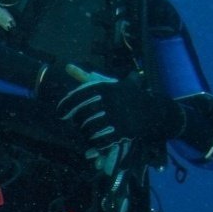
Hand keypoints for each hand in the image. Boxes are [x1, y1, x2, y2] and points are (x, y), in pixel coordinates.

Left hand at [57, 66, 183, 165]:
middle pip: (81, 116)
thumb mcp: (108, 82)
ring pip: (89, 130)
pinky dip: (96, 145)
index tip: (60, 114)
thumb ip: (86, 77)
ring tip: (87, 132)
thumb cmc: (125, 96)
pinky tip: (95, 143)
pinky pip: (101, 141)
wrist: (152, 110)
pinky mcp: (122, 131)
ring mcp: (117, 117)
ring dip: (86, 134)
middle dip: (77, 122)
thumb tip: (67, 66)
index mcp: (105, 87)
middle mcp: (110, 101)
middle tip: (77, 123)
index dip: (65, 107)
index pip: (77, 97)